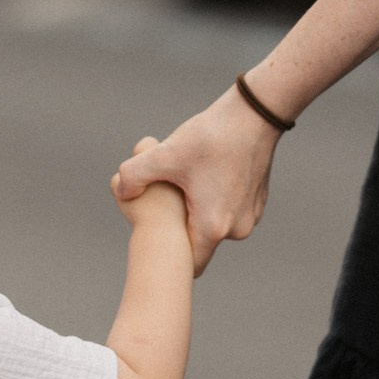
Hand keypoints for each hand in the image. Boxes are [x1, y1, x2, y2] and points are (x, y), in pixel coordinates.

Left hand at [112, 91, 275, 266]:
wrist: (255, 114)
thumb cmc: (212, 136)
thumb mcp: (165, 154)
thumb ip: (134, 175)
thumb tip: (121, 191)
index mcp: (213, 227)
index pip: (188, 264)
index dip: (169, 252)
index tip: (157, 233)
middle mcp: (236, 230)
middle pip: (199, 242)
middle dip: (181, 225)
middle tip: (172, 193)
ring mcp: (250, 217)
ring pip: (213, 226)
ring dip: (198, 211)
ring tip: (190, 179)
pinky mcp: (256, 204)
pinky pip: (228, 212)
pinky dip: (215, 200)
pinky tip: (209, 172)